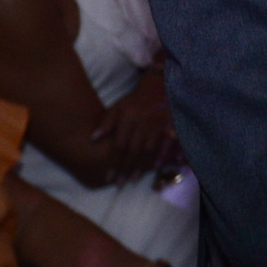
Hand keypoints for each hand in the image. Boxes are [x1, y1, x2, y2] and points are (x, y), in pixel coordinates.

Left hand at [90, 68, 175, 183]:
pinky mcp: (172, 122)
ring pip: (149, 149)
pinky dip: (163, 154)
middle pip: (133, 150)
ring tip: (133, 179)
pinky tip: (156, 166)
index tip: (109, 176)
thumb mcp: (120, 105)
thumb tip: (93, 139)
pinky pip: (168, 141)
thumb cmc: (138, 97)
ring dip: (141, 166)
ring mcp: (159, 122)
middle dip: (125, 168)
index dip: (114, 162)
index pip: (119, 144)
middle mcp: (143, 121)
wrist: (162, 82)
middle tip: (119, 184)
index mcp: (128, 116)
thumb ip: (108, 122)